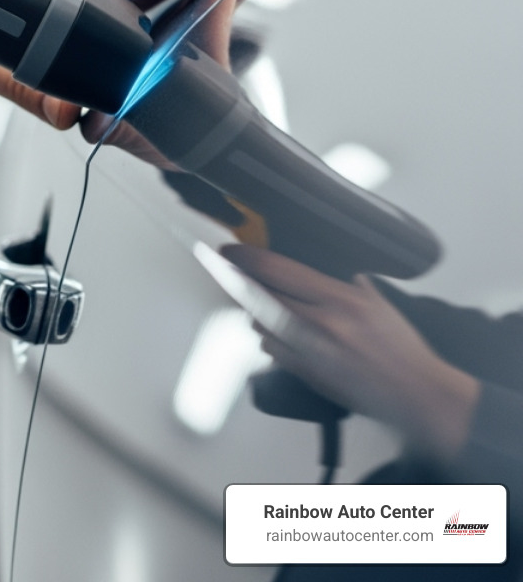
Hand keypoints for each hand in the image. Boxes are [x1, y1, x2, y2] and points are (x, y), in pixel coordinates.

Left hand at [222, 244, 480, 459]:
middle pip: (258, 294)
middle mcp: (321, 322)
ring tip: (260, 303)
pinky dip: (267, 337)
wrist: (415, 393)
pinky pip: (269, 348)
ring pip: (258, 322)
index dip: (246, 257)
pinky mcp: (304, 372)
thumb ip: (350, 285)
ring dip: (253, 310)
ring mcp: (309, 349)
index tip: (230, 250)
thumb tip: (333, 271)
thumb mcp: (379, 304)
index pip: (277, 269)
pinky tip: (278, 333)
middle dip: (240, 281)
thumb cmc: (402, 352)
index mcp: (340, 298)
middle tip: (229, 272)